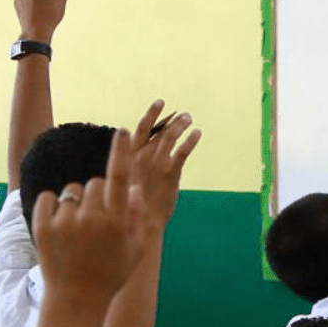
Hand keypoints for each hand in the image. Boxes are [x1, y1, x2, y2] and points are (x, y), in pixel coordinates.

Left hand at [31, 129, 139, 303]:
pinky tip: (60, 225)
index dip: (121, 152)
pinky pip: (49, 199)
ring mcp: (66, 222)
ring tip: (78, 230)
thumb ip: (138, 217)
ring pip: (73, 192)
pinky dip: (53, 207)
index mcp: (116, 222)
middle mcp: (91, 218)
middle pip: (96, 183)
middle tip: (98, 219)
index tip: (122, 132)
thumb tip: (135, 189)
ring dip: (76, 204)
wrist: (78, 298)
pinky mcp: (44, 226)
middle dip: (99, 195)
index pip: (119, 178)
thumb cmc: (112, 273)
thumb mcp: (136, 248)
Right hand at [125, 101, 201, 234]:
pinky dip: (191, 140)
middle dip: (168, 118)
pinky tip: (198, 134)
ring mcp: (156, 163)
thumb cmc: (133, 206)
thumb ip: (136, 168)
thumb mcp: (129, 183)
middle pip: (156, 129)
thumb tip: (144, 160)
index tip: (160, 104)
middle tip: (180, 111)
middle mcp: (142, 156)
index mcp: (129, 157)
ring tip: (189, 119)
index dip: (152, 115)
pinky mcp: (171, 172)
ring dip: (181, 125)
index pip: (141, 130)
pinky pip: (183, 150)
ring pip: (170, 136)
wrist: (140, 222)